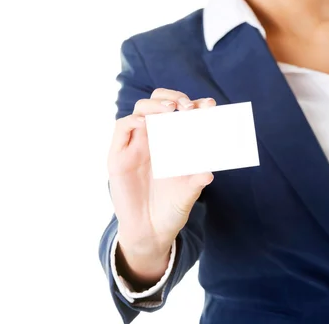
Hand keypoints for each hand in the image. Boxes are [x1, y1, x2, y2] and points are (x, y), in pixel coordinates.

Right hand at [108, 88, 215, 283]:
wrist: (150, 231)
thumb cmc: (172, 208)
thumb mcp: (189, 193)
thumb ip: (197, 181)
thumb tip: (209, 172)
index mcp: (174, 142)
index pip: (182, 113)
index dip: (194, 104)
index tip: (209, 104)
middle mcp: (155, 138)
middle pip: (159, 102)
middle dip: (173, 97)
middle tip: (186, 106)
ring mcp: (136, 145)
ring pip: (141, 110)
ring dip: (155, 104)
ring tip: (171, 110)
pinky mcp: (119, 156)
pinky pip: (121, 128)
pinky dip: (132, 121)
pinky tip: (145, 124)